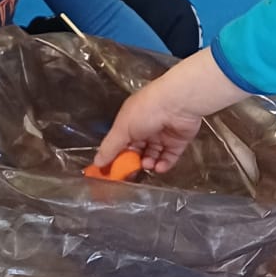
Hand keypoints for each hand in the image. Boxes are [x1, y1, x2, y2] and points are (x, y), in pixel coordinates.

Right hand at [93, 49, 247, 174]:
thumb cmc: (147, 109)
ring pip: (153, 155)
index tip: (111, 171)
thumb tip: (97, 162)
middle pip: (137, 151)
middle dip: (133, 163)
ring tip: (147, 164)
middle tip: (130, 173)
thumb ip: (110, 148)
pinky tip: (158, 167)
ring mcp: (162, 134)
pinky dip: (164, 164)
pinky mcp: (178, 141)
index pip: (120, 143)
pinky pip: (169, 157)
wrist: (178, 103)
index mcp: (130, 121)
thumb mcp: (122, 128)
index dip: (115, 157)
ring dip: (149, 163)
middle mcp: (146, 127)